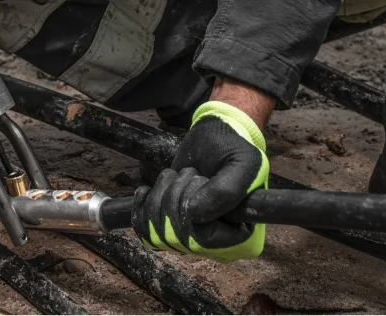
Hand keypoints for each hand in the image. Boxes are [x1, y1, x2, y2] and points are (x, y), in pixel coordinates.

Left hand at [132, 101, 269, 262]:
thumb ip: (226, 191)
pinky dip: (142, 204)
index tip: (203, 181)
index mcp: (242, 238)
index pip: (203, 240)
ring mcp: (191, 239)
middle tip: (192, 174)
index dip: (194, 209)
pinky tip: (150, 189)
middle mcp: (217, 246)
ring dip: (161, 195)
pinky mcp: (170, 228)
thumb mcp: (241, 163)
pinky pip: (143, 229)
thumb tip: (193, 214)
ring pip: (157, 233)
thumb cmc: (232, 150)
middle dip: (177, 195)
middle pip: (177, 236)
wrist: (213, 139)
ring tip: (178, 177)